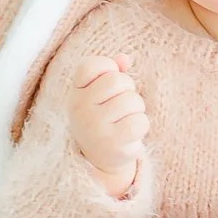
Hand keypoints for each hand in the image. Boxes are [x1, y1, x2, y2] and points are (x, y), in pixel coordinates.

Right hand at [64, 55, 147, 196]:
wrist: (98, 158)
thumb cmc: (102, 117)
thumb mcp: (100, 93)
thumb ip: (111, 71)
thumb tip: (125, 59)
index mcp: (76, 92)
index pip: (93, 65)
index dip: (108, 69)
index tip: (107, 86)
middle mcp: (79, 108)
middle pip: (118, 81)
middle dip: (128, 91)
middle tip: (120, 107)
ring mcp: (94, 126)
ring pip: (133, 101)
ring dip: (137, 109)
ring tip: (124, 120)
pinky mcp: (111, 143)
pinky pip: (140, 122)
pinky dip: (141, 126)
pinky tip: (130, 134)